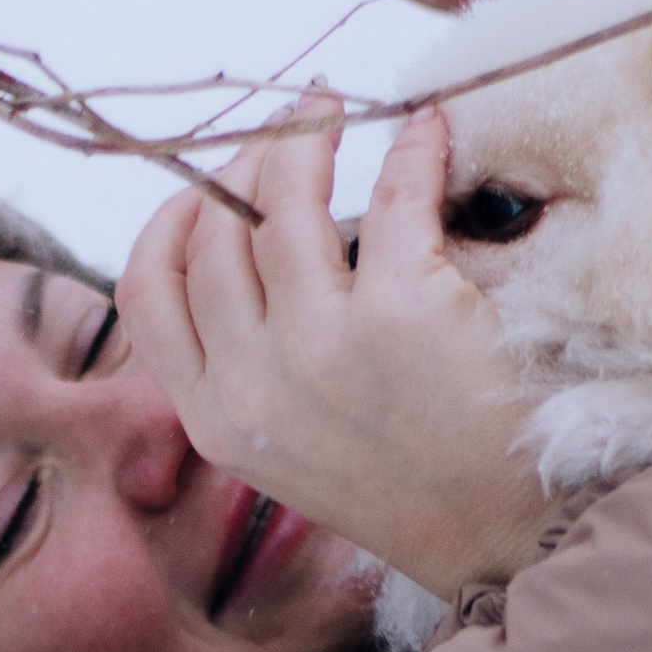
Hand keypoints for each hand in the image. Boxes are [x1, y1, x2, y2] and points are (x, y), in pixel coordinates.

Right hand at [120, 93, 557, 601]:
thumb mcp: (294, 448)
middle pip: (213, 234)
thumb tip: (236, 249)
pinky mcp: (404, 313)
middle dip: (244, 162)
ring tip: (330, 110)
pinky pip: (393, 197)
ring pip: (281, 203)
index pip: (145, 295)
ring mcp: (323, 347)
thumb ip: (250, 370)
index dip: (170, 221)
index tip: (206, 187)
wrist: (505, 542)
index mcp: (216, 420)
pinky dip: (409, 150)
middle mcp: (253, 384)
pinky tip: (424, 133)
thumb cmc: (410, 486)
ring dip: (304, 136)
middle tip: (287, 127)